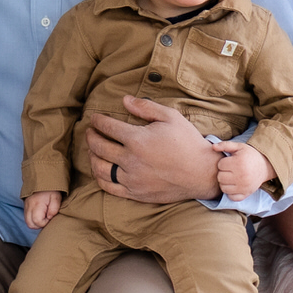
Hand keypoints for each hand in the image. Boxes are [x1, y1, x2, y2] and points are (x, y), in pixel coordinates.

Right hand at [25, 189, 62, 228]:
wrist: (42, 179)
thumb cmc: (51, 189)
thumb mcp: (56, 197)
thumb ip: (54, 208)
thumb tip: (49, 217)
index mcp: (36, 205)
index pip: (37, 221)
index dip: (45, 223)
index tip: (50, 217)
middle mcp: (29, 207)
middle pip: (30, 224)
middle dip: (39, 225)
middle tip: (47, 219)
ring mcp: (26, 207)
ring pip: (28, 222)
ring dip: (36, 223)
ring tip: (44, 217)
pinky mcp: (26, 206)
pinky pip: (27, 218)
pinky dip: (33, 220)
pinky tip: (40, 215)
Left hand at [83, 97, 224, 202]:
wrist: (202, 173)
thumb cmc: (188, 142)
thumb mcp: (171, 117)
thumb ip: (146, 107)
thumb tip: (124, 100)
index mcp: (137, 139)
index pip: (108, 127)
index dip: (98, 121)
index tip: (95, 118)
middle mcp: (131, 160)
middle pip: (99, 147)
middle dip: (91, 136)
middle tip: (90, 132)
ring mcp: (132, 179)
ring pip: (100, 168)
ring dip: (92, 157)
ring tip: (92, 150)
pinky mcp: (135, 193)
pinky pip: (109, 187)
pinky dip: (100, 178)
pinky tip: (100, 170)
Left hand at [216, 142, 272, 201]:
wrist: (265, 166)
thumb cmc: (249, 155)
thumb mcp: (239, 147)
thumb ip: (225, 145)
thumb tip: (213, 147)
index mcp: (239, 163)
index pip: (220, 165)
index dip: (223, 162)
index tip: (229, 161)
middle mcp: (242, 176)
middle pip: (220, 177)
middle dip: (223, 172)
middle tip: (230, 170)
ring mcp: (244, 186)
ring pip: (223, 188)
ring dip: (225, 183)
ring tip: (231, 177)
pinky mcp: (246, 194)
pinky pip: (231, 197)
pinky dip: (231, 193)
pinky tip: (234, 186)